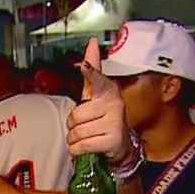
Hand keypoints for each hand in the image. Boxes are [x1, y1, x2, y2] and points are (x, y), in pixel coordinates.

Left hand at [66, 37, 131, 163]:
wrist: (120, 146)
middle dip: (73, 125)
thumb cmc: (103, 118)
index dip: (90, 72)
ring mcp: (114, 122)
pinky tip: (87, 147)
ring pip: (76, 132)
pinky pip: (80, 146)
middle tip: (86, 126)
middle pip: (75, 115)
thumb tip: (92, 43)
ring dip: (75, 139)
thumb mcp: (97, 95)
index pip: (96, 80)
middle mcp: (113, 104)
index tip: (85, 65)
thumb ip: (92, 72)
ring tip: (88, 137)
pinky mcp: (112, 140)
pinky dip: (77, 150)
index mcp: (108, 91)